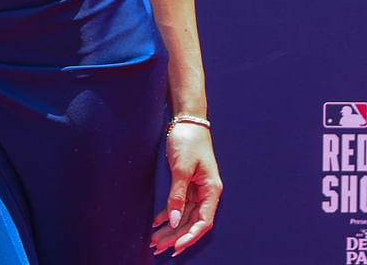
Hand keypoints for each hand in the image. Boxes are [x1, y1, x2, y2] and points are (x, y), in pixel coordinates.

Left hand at [149, 123, 220, 255]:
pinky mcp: (187, 184)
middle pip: (192, 222)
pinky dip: (167, 215)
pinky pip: (178, 205)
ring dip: (170, 228)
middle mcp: (206, 192)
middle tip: (158, 247)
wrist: (187, 119)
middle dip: (176, 236)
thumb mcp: (181, 168)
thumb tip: (175, 221)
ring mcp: (196, 189)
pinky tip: (156, 223)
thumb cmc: (189, 140)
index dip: (190, 236)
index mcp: (211, 190)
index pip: (203, 222)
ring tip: (154, 240)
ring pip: (184, 216)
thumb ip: (178, 195)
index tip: (177, 247)